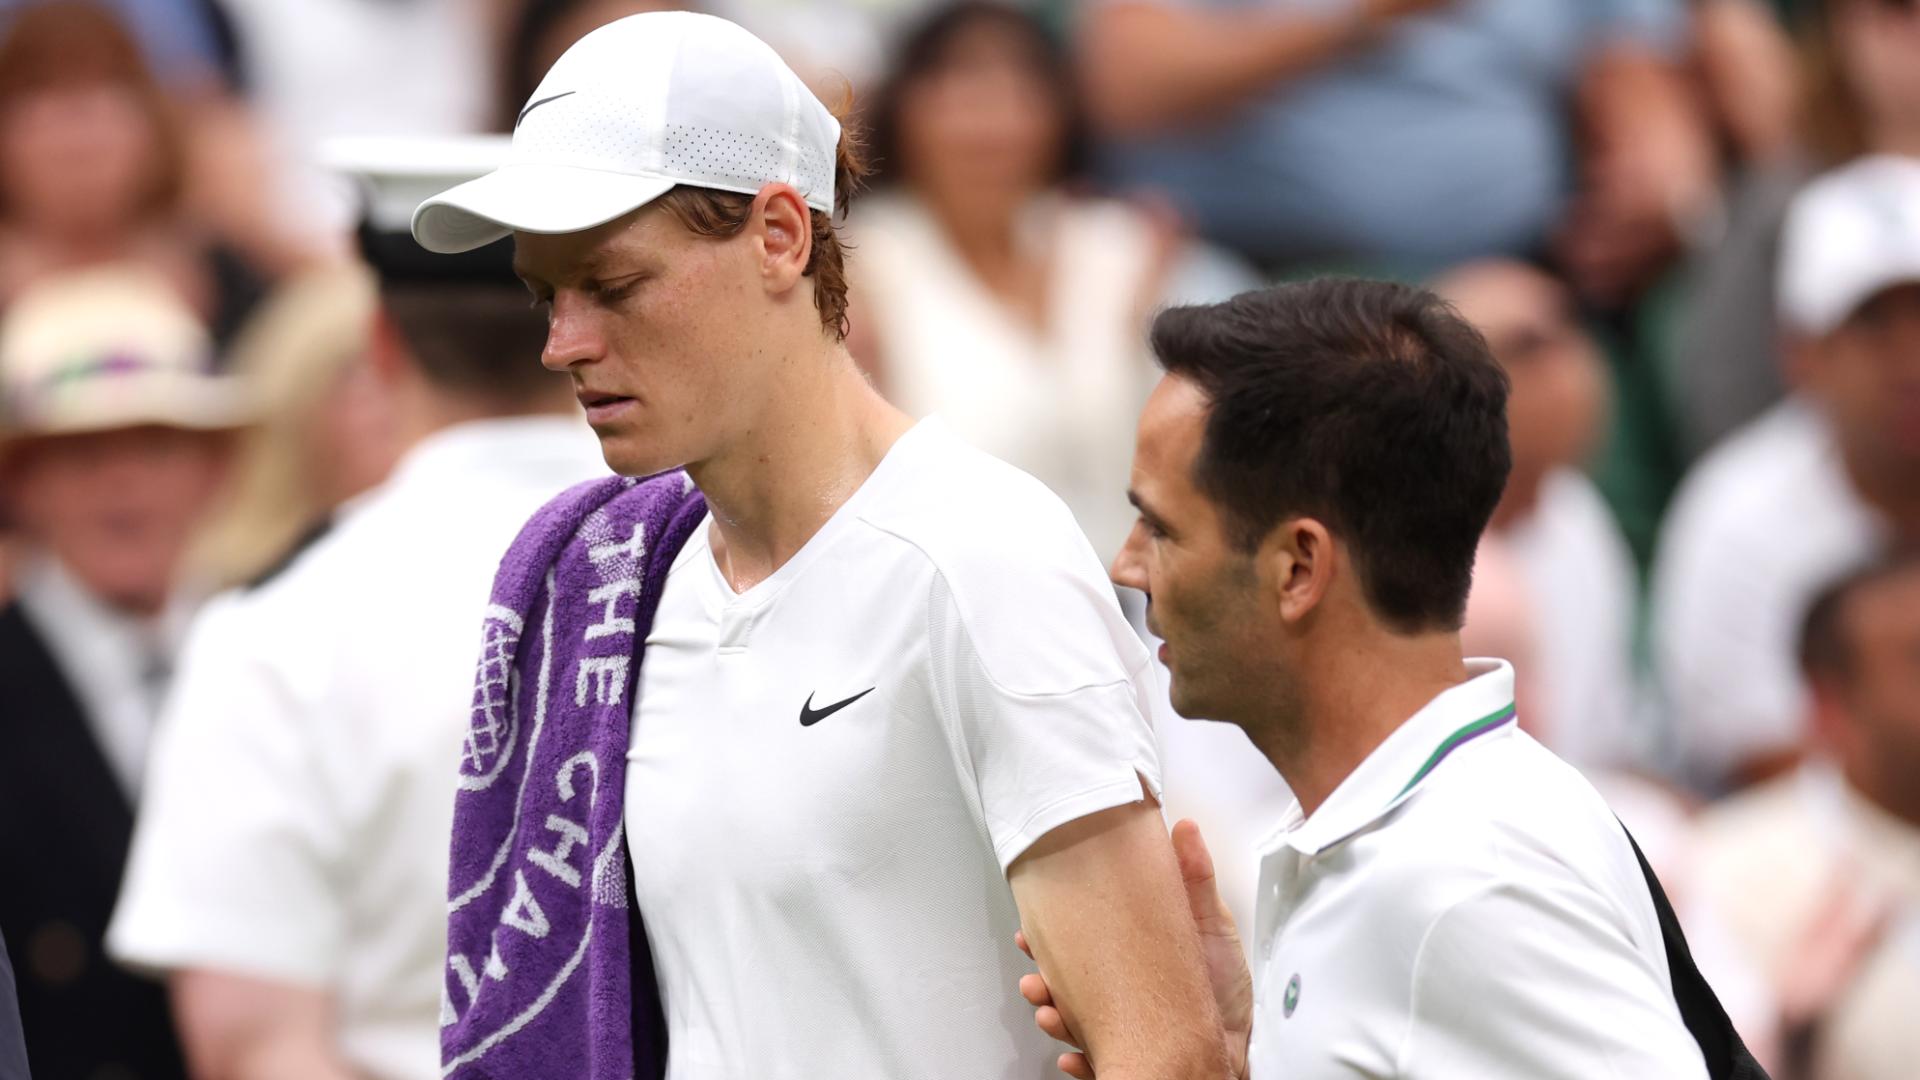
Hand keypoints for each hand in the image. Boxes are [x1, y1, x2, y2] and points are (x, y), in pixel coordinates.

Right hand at [1016, 820, 1253, 1078]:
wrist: (1241, 1047)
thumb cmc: (1224, 990)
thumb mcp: (1211, 926)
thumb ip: (1195, 880)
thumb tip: (1185, 829)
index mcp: (1130, 957)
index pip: (1081, 942)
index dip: (1052, 934)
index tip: (1031, 927)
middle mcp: (1118, 992)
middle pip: (1066, 982)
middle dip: (1042, 978)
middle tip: (1035, 976)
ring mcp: (1120, 1025)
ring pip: (1072, 1021)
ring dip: (1053, 1017)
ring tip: (1050, 1013)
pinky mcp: (1129, 1056)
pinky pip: (1099, 1060)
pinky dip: (1082, 1058)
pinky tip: (1075, 1054)